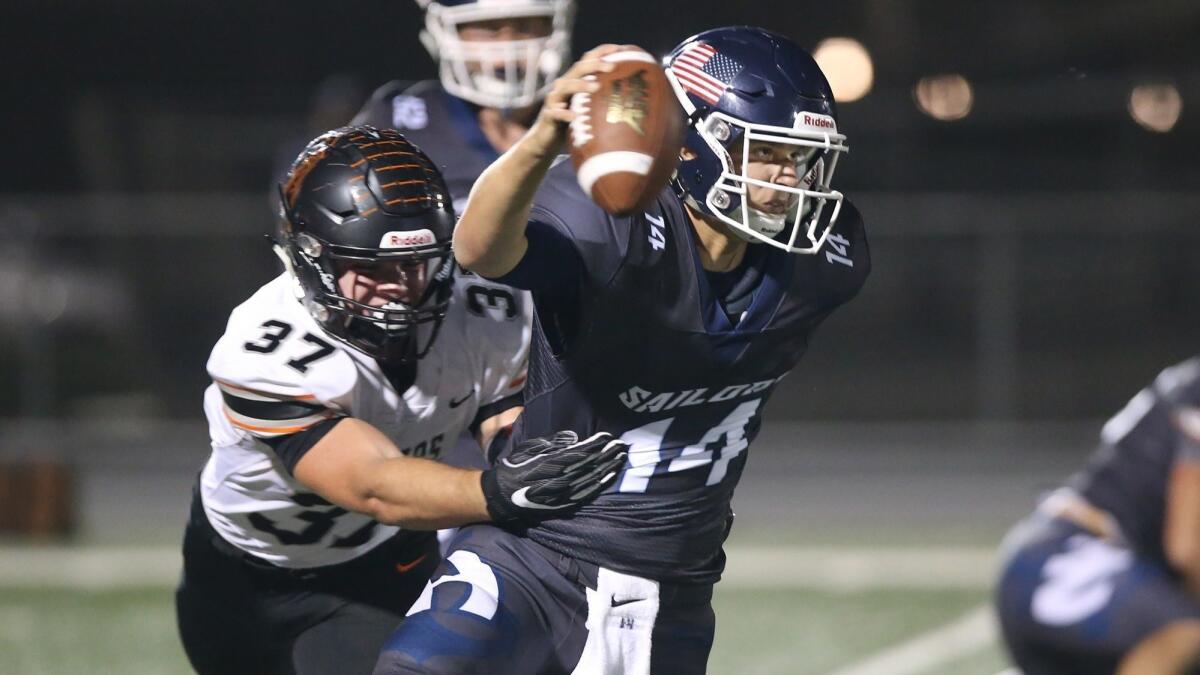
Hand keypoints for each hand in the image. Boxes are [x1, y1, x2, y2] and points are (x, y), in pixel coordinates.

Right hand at [480, 431, 627, 524]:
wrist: (501, 497)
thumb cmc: (515, 468)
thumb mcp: (528, 448)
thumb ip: (551, 443)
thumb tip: (574, 437)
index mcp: (548, 464)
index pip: (578, 453)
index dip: (595, 445)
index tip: (608, 436)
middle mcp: (556, 480)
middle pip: (588, 466)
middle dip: (606, 455)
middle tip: (622, 445)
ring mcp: (561, 494)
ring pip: (589, 480)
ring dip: (607, 468)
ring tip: (620, 458)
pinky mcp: (562, 504)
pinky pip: (585, 495)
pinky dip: (598, 486)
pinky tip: (609, 477)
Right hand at [522, 44, 634, 159]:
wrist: (546, 139)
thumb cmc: (573, 122)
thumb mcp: (588, 107)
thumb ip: (603, 98)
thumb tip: (634, 96)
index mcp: (575, 80)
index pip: (587, 59)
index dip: (601, 51)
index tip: (619, 49)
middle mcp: (563, 85)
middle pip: (578, 68)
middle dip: (595, 65)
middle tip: (612, 66)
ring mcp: (554, 99)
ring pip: (566, 86)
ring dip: (581, 85)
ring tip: (596, 86)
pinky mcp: (548, 115)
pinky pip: (556, 113)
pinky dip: (564, 113)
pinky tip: (574, 117)